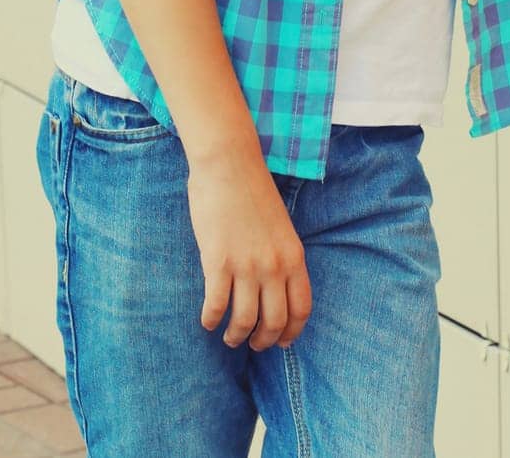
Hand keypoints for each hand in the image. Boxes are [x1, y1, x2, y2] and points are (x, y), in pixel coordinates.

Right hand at [187, 147, 312, 351]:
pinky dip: (211, 319)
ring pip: (244, 320)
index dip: (292, 332)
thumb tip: (274, 286)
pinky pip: (216, 305)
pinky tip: (208, 321)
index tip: (282, 342)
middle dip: (263, 340)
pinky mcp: (218, 262)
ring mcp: (246, 266)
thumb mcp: (281, 226)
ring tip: (229, 338)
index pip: (301, 308)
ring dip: (236, 336)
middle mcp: (274, 266)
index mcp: (294, 256)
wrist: (229, 164)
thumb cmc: (252, 190)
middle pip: (274, 321)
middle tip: (253, 344)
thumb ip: (281, 256)